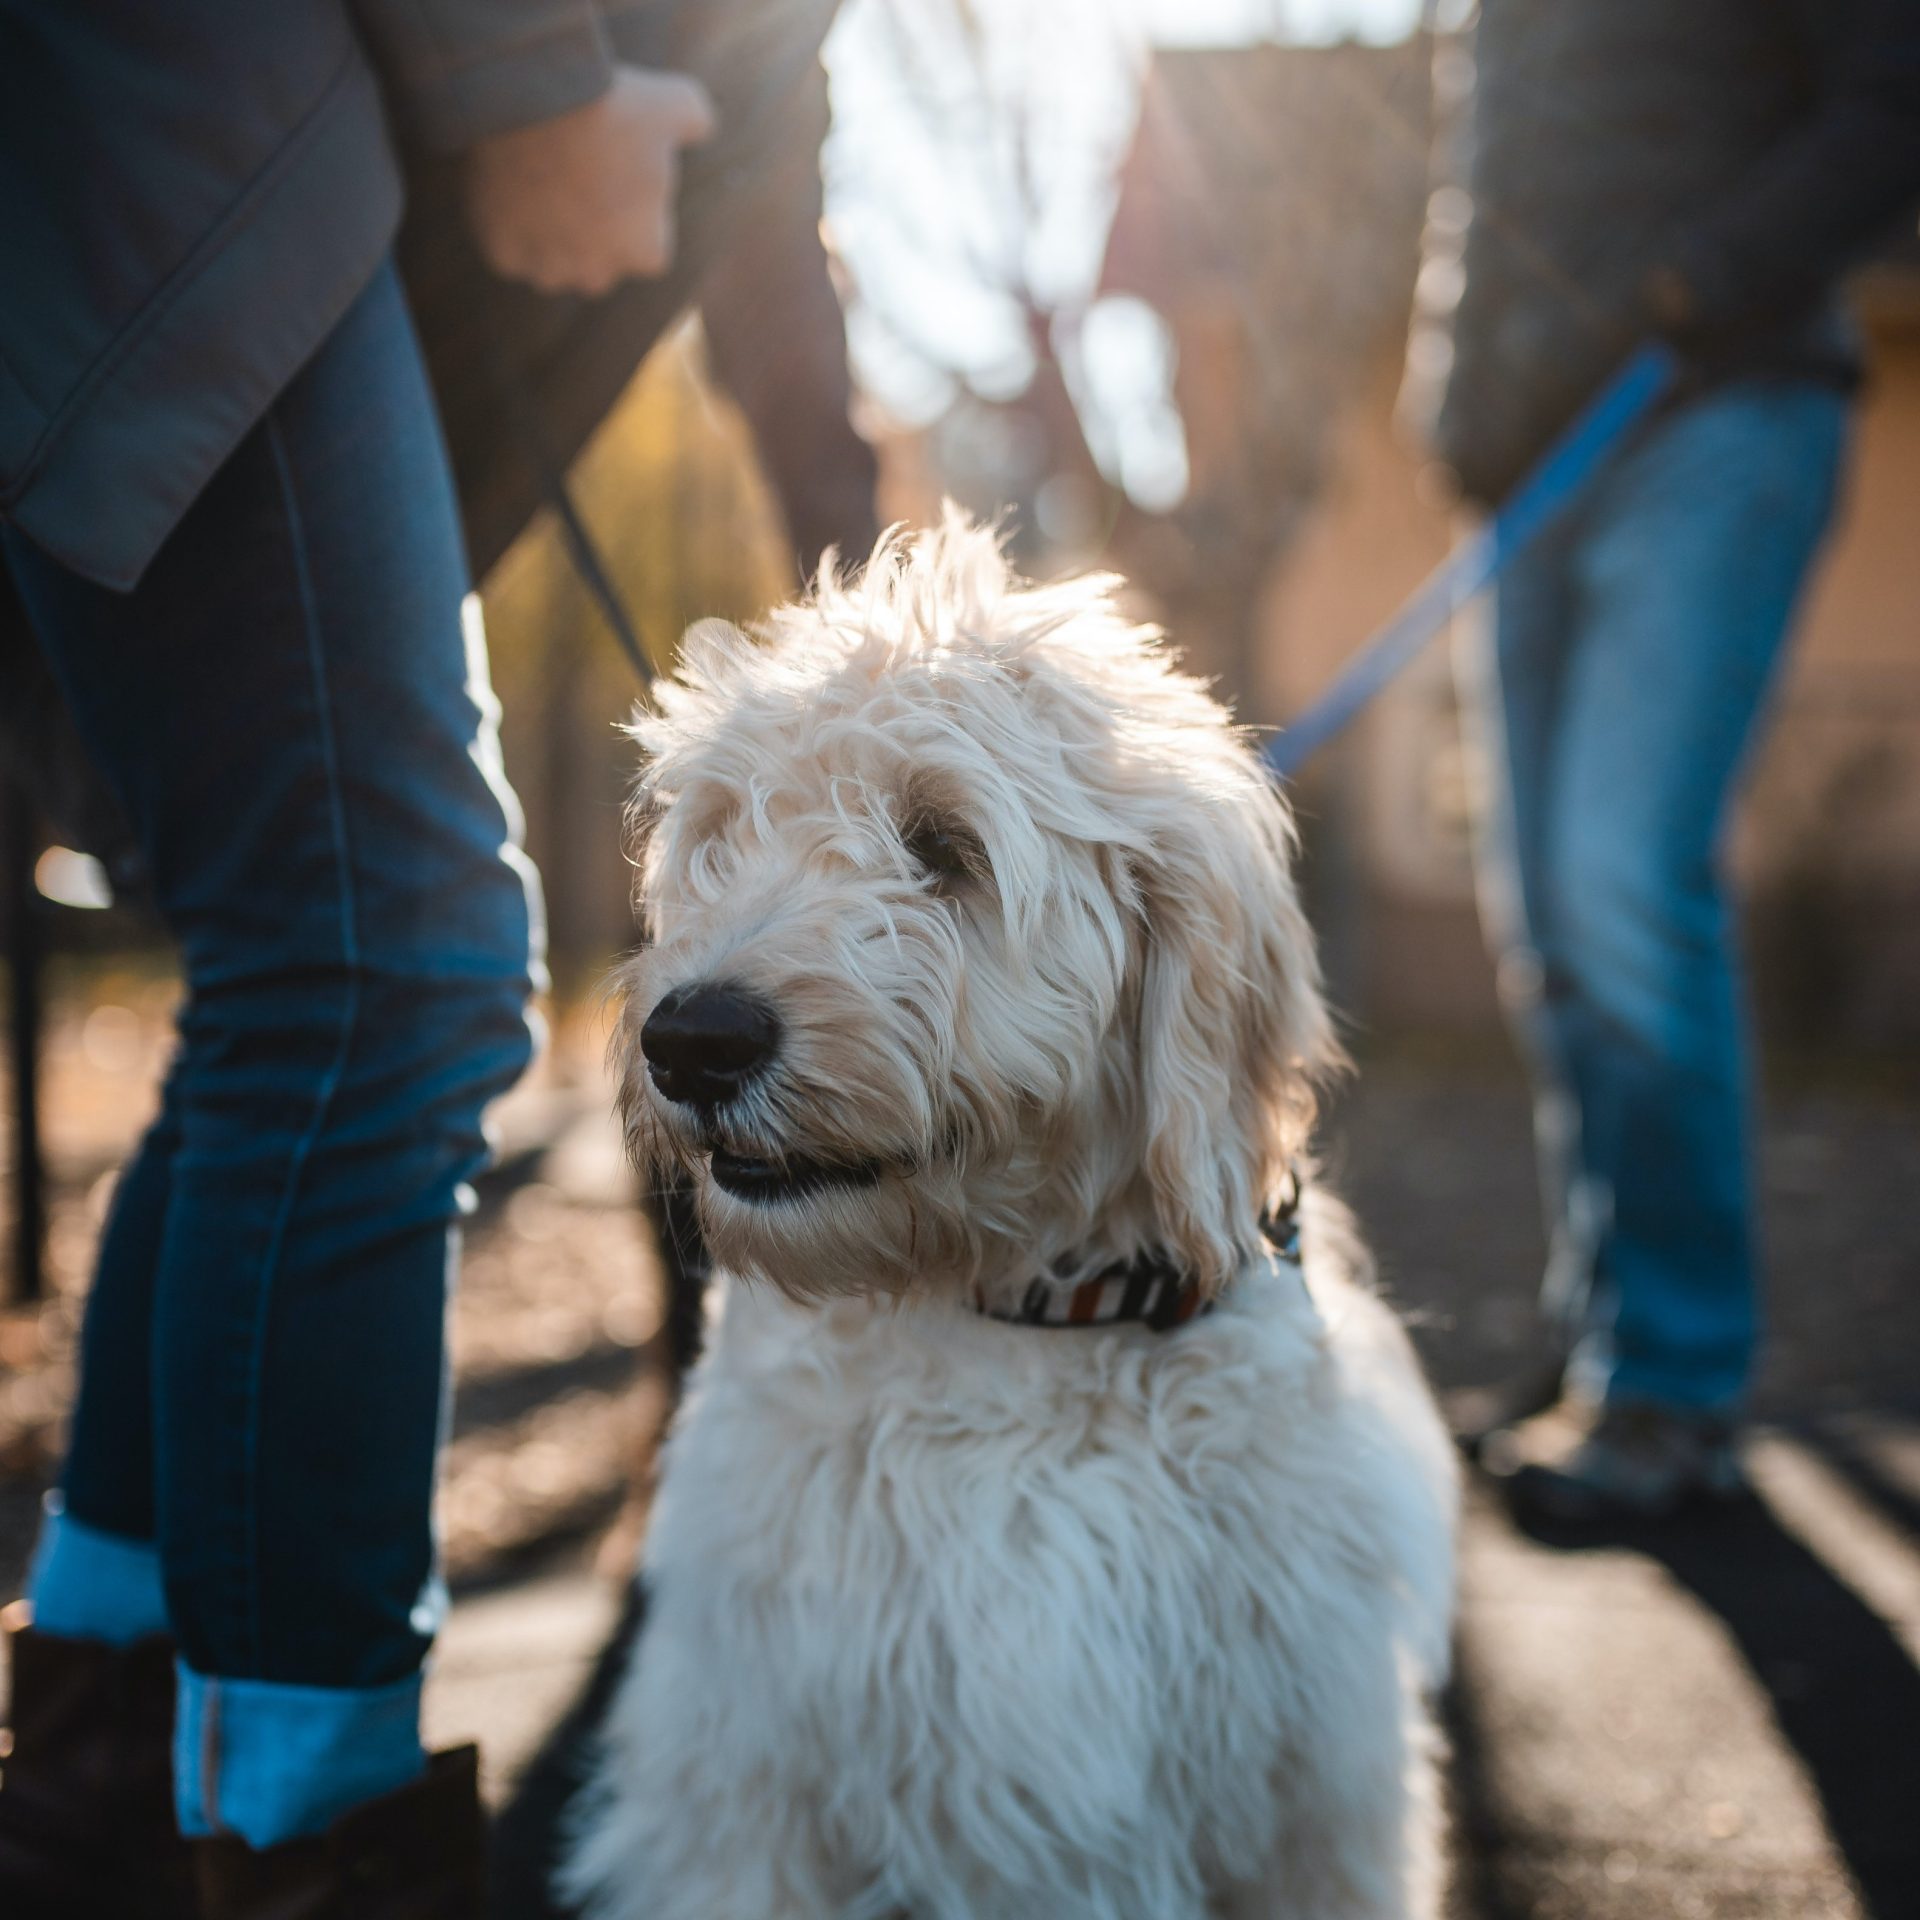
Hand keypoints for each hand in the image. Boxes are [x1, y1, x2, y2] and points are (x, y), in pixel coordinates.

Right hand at [465, 67, 715, 295]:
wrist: (533, 96)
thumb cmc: (610, 106)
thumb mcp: (675, 102)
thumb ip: (697, 121)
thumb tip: (701, 127)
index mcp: (646, 253)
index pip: (650, 252)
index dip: (639, 221)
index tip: (625, 186)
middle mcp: (598, 274)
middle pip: (602, 267)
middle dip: (597, 239)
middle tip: (584, 187)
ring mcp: (548, 268)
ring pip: (555, 270)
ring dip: (554, 244)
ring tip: (547, 195)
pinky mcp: (504, 254)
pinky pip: (511, 255)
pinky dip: (511, 233)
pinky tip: (513, 199)